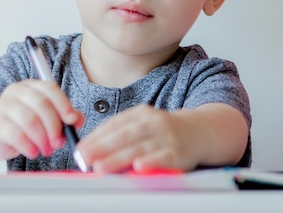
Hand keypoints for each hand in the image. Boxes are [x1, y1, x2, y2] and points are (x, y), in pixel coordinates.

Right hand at [0, 79, 84, 162]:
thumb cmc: (20, 128)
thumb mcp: (44, 121)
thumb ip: (63, 118)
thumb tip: (78, 119)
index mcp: (30, 87)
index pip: (50, 89)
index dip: (63, 104)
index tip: (72, 121)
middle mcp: (16, 92)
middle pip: (41, 104)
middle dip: (54, 126)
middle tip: (58, 143)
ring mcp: (3, 106)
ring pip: (29, 119)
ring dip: (42, 138)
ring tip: (45, 150)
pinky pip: (15, 134)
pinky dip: (28, 146)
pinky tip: (33, 152)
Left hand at [77, 105, 199, 172]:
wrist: (202, 131)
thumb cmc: (165, 131)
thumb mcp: (144, 125)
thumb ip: (122, 134)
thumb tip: (94, 149)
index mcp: (141, 114)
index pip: (114, 124)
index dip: (96, 136)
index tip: (81, 148)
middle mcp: (153, 122)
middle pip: (124, 135)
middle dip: (102, 147)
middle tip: (84, 158)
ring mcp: (167, 137)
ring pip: (139, 148)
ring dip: (118, 158)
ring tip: (100, 167)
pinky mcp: (180, 153)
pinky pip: (163, 158)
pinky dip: (151, 162)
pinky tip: (138, 166)